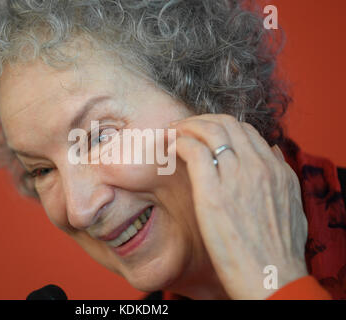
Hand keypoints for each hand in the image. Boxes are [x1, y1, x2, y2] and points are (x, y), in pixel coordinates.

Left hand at [169, 114, 308, 298]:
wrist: (273, 277)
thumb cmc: (279, 249)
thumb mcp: (291, 205)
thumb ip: (281, 175)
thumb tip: (272, 152)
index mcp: (275, 169)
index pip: (245, 130)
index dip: (220, 126)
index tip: (203, 132)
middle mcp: (257, 166)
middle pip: (226, 124)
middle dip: (200, 120)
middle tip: (182, 127)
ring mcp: (235, 177)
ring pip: (209, 131)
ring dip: (186, 126)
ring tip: (172, 132)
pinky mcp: (213, 193)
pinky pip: (195, 151)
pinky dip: (180, 142)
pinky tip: (171, 148)